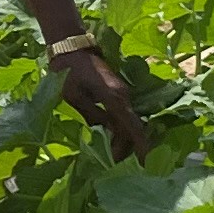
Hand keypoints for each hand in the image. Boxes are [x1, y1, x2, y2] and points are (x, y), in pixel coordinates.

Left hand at [50, 42, 149, 156]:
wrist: (72, 48)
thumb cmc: (69, 71)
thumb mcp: (75, 96)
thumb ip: (92, 115)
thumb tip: (106, 132)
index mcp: (114, 97)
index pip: (132, 126)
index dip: (140, 145)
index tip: (144, 163)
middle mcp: (123, 96)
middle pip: (131, 128)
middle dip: (126, 148)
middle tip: (113, 165)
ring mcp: (122, 94)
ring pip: (127, 123)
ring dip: (122, 140)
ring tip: (111, 157)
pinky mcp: (117, 94)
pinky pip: (122, 116)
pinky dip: (119, 130)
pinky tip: (110, 140)